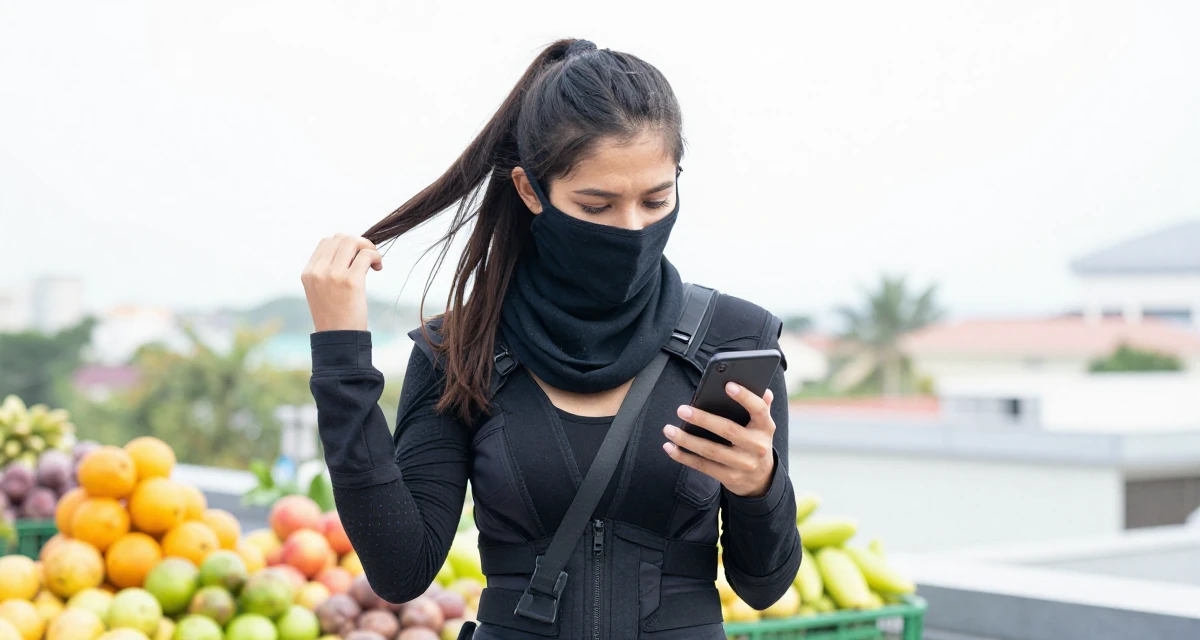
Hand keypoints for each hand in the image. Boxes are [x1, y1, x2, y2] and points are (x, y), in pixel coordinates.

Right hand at [300, 234, 382, 331]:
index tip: (355, 258)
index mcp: (308, 272)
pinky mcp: (350, 281)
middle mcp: (318, 271)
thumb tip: (352, 249)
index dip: (345, 245)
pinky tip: (378, 267)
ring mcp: (333, 275)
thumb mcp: (321, 290)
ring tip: (374, 262)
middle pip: (341, 237)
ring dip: (368, 247)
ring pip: (353, 241)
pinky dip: (376, 256)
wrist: (339, 339)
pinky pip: (366, 254)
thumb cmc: (335, 316)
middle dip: (358, 243)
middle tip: (368, 258)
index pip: (327, 242)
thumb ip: (328, 270)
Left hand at [662, 383, 776, 497]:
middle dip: (703, 419)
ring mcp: (744, 464)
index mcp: (765, 427)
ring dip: (686, 440)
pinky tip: (670, 447)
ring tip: (668, 429)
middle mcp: (757, 446)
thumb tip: (763, 387)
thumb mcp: (762, 425)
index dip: (745, 397)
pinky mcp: (730, 478)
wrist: (761, 479)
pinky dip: (684, 457)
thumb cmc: (755, 442)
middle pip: (728, 430)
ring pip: (711, 451)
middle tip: (682, 409)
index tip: (728, 385)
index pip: (759, 409)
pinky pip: (703, 466)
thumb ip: (761, 406)